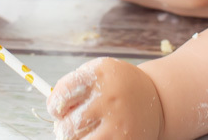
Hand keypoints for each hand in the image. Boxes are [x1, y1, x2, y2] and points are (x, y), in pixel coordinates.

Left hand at [48, 57, 162, 139]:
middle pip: (67, 125)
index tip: (58, 109)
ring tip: (85, 131)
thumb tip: (50, 108)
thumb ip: (72, 85)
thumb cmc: (117, 86)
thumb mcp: (99, 74)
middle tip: (71, 124)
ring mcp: (118, 122)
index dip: (54, 105)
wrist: (157, 98)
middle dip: (64, 127)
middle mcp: (109, 98)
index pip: (63, 94)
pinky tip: (97, 135)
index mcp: (99, 75)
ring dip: (75, 138)